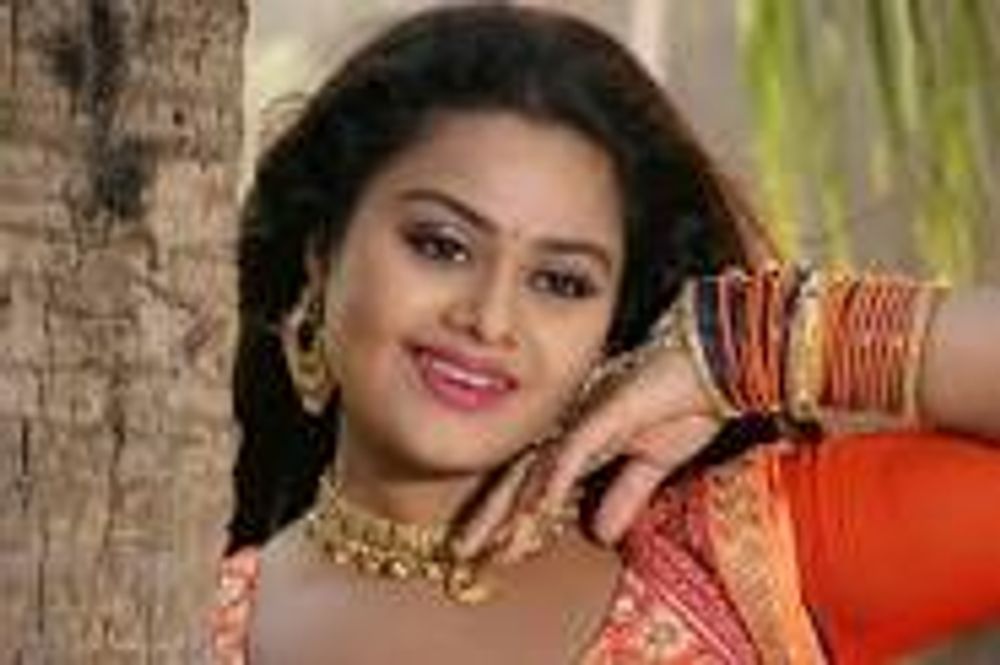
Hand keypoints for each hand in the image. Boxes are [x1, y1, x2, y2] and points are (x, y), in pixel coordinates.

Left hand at [451, 340, 723, 561]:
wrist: (714, 366)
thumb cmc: (683, 403)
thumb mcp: (653, 464)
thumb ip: (624, 495)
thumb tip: (602, 534)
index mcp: (577, 439)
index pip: (531, 481)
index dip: (507, 516)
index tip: (485, 551)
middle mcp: (570, 427)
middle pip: (519, 477)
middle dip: (491, 518)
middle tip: (462, 553)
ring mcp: (584, 418)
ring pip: (539, 469)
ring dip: (516, 510)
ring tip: (494, 545)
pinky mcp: (607, 412)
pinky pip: (575, 450)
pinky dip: (556, 479)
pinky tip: (540, 507)